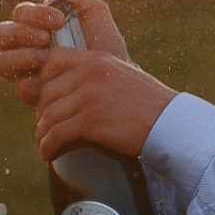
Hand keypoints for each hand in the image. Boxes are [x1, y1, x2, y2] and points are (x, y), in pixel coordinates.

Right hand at [0, 0, 131, 106]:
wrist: (116, 78)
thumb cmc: (104, 43)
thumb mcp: (96, 14)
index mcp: (35, 24)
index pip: (20, 13)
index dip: (34, 14)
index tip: (58, 20)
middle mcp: (23, 46)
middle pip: (0, 34)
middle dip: (20, 33)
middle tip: (45, 39)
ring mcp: (24, 71)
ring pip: (0, 61)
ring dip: (22, 57)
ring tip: (46, 59)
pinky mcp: (32, 94)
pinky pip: (21, 87)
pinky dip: (36, 83)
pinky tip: (55, 82)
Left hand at [31, 48, 178, 161]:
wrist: (172, 124)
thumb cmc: (151, 107)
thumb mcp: (125, 77)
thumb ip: (99, 78)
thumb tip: (74, 95)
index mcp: (98, 60)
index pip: (53, 60)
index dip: (43, 81)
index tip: (47, 101)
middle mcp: (90, 73)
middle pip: (47, 92)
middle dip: (42, 114)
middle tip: (45, 129)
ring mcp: (90, 96)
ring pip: (49, 115)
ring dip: (42, 134)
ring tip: (45, 145)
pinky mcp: (91, 120)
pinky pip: (57, 134)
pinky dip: (48, 147)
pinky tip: (48, 154)